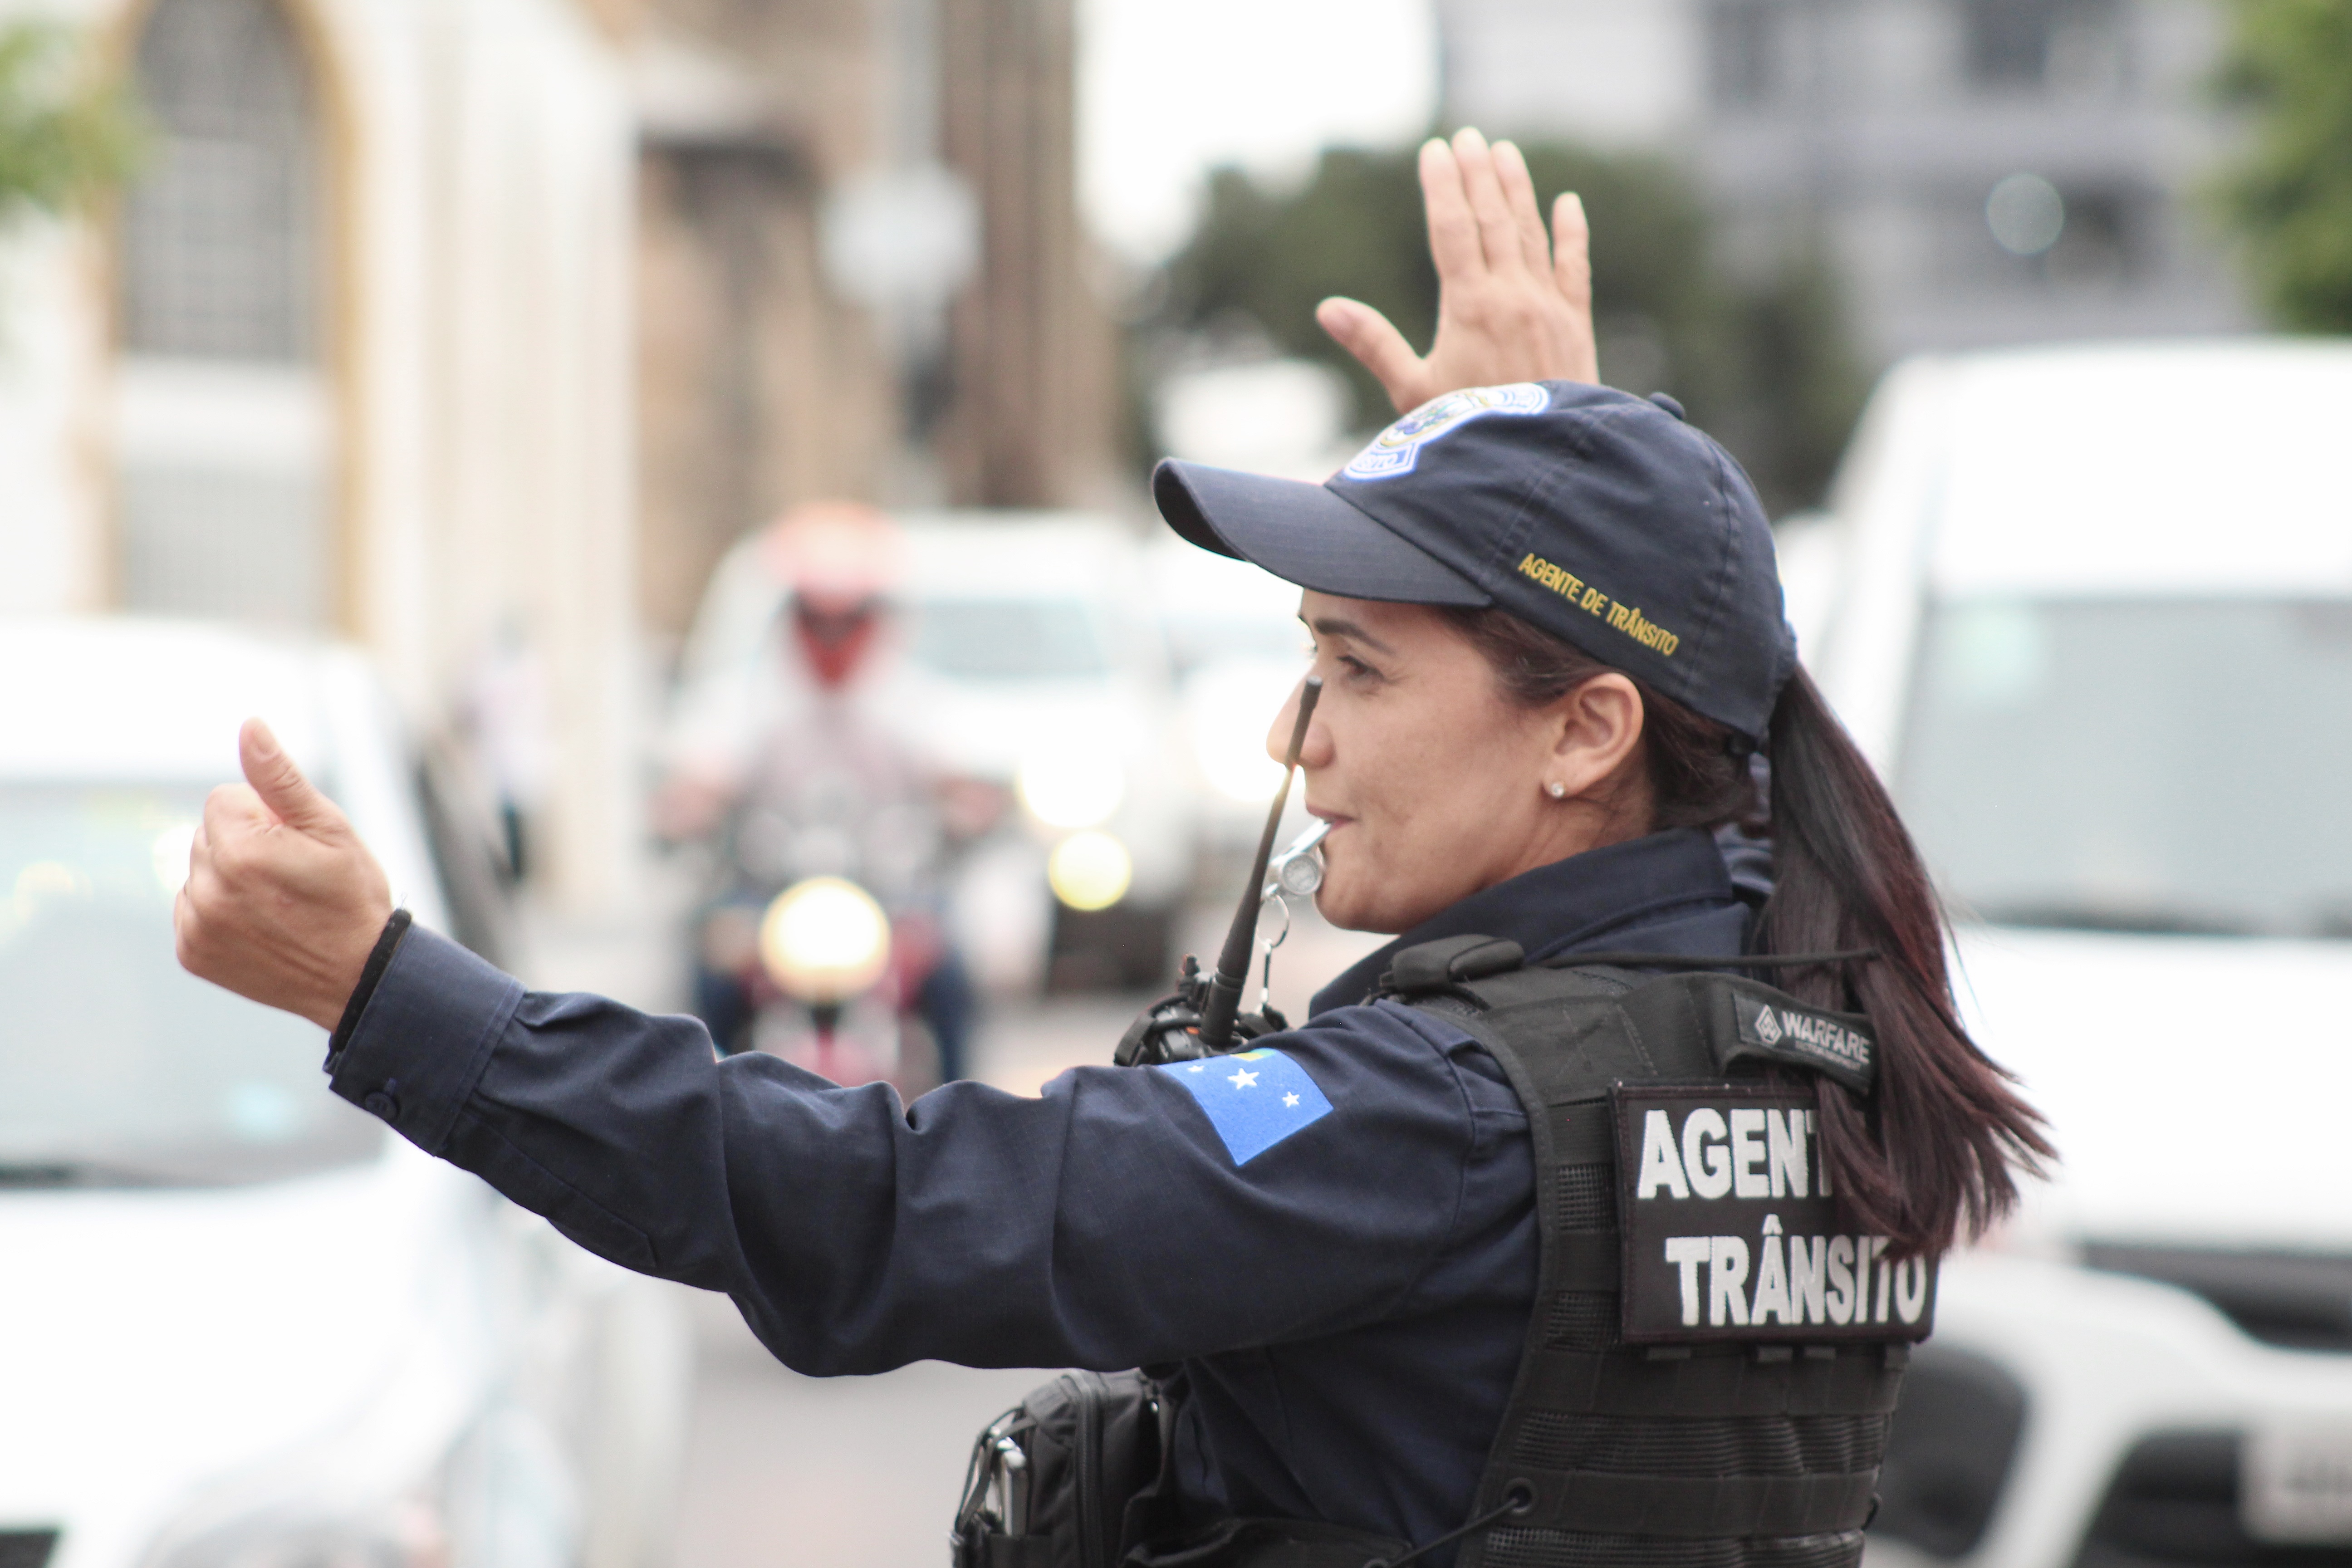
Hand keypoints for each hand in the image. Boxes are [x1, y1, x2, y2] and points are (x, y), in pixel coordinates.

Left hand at [175, 719, 394, 1030]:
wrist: (357, 976)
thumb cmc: (351, 896)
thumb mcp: (330, 828)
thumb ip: (280, 777)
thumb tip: (249, 725)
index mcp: (241, 850)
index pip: (224, 800)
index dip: (266, 816)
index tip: (296, 846)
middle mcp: (209, 888)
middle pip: (209, 833)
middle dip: (244, 844)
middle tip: (290, 876)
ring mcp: (197, 924)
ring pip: (200, 870)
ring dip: (229, 877)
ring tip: (276, 902)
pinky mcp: (192, 951)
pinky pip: (191, 907)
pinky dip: (218, 911)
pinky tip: (257, 924)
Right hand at [1316, 127, 1599, 414]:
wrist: (1537, 461)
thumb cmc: (1467, 433)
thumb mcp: (1412, 393)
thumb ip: (1373, 345)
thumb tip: (1328, 309)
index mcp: (1469, 306)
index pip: (1452, 229)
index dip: (1441, 185)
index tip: (1434, 150)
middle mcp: (1513, 295)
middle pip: (1492, 219)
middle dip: (1478, 174)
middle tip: (1467, 136)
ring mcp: (1548, 306)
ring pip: (1531, 232)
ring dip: (1517, 189)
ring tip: (1504, 152)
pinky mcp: (1575, 324)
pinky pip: (1575, 267)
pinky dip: (1572, 233)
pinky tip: (1568, 203)